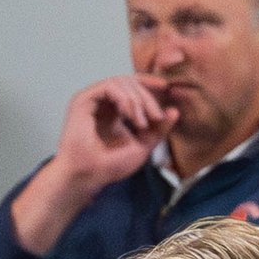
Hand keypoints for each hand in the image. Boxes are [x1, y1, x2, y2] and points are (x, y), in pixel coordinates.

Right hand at [53, 74, 178, 193]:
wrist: (89, 175)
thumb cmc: (110, 166)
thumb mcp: (142, 146)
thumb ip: (159, 130)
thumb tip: (174, 111)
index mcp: (115, 111)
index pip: (133, 88)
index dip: (149, 84)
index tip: (166, 87)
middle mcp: (104, 103)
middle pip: (130, 83)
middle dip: (147, 98)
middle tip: (156, 117)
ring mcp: (93, 100)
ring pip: (121, 82)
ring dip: (137, 100)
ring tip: (141, 122)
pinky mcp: (84, 99)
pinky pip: (109, 86)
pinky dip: (123, 97)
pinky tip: (129, 114)